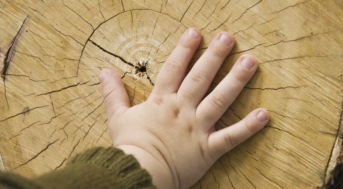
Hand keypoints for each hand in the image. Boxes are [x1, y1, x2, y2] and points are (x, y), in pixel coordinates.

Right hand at [98, 28, 268, 188]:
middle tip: (228, 37)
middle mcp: (182, 110)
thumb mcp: (117, 117)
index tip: (195, 33)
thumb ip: (112, 93)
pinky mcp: (208, 149)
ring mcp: (197, 129)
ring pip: (219, 100)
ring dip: (235, 80)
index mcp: (162, 102)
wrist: (138, 175)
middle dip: (214, 56)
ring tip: (250, 62)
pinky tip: (264, 114)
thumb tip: (103, 71)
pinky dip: (248, 127)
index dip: (184, 50)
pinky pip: (231, 137)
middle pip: (200, 78)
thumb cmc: (130, 147)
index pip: (174, 69)